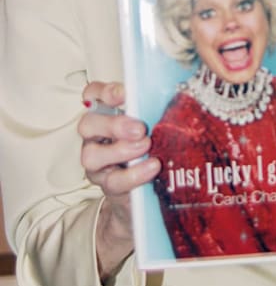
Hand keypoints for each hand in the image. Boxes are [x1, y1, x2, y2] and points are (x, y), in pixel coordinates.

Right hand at [78, 81, 159, 278]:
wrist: (144, 193)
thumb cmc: (149, 149)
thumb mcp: (152, 125)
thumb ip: (154, 110)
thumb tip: (179, 92)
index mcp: (106, 115)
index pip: (93, 95)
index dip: (104, 92)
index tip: (125, 95)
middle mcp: (95, 138)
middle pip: (87, 124)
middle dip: (113, 124)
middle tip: (139, 128)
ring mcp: (97, 164)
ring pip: (91, 156)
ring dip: (120, 150)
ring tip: (145, 147)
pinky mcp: (108, 186)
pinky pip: (113, 181)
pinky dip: (134, 174)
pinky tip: (152, 167)